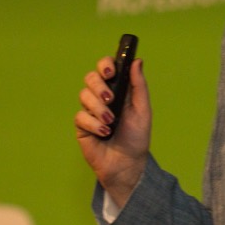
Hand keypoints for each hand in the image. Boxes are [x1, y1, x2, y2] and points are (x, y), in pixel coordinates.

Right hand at [74, 56, 150, 206]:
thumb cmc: (137, 136)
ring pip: (83, 95)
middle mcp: (102, 97)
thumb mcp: (143, 109)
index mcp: (118, 89)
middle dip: (99, 86)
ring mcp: (91, 111)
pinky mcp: (82, 126)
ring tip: (111, 121)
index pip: (106, 67)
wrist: (128, 163)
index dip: (105, 64)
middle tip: (110, 98)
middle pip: (90, 78)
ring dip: (98, 108)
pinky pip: (81, 117)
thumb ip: (139, 85)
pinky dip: (94, 124)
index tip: (111, 72)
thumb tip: (137, 61)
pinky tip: (104, 132)